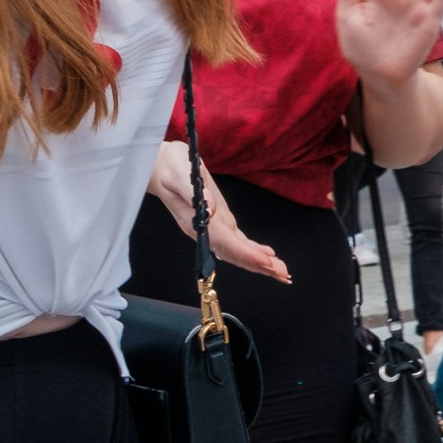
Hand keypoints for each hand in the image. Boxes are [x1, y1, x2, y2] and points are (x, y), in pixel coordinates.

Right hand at [148, 139, 289, 281]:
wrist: (160, 167)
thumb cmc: (169, 167)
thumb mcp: (179, 173)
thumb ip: (194, 191)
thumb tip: (212, 209)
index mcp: (196, 220)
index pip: (224, 241)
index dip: (245, 253)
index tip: (266, 261)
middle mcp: (205, 230)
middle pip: (234, 253)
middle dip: (258, 264)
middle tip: (283, 275)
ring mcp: (211, 228)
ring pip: (237, 251)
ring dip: (259, 262)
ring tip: (282, 272)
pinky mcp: (217, 221)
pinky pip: (236, 241)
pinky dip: (253, 251)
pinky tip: (267, 256)